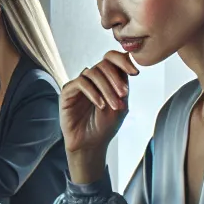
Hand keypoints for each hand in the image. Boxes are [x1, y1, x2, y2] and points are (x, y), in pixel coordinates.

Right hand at [60, 50, 138, 182]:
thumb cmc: (105, 126)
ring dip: (106, 88)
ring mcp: (80, 84)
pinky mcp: (68, 92)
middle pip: (104, 64)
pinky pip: (81, 83)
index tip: (135, 72)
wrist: (91, 143)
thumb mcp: (121, 105)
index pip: (113, 59)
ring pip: (93, 73)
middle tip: (123, 95)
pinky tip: (100, 104)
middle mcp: (92, 79)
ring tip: (112, 105)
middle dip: (116, 79)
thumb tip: (128, 66)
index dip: (123, 60)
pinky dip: (93, 92)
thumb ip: (123, 86)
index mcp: (107, 79)